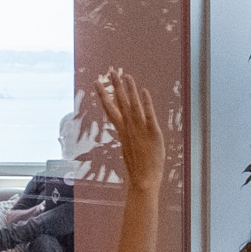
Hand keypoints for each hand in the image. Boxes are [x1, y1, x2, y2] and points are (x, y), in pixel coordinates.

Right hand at [97, 70, 164, 191]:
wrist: (143, 180)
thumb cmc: (137, 167)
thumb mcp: (128, 148)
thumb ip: (127, 135)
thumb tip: (125, 127)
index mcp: (122, 131)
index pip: (110, 109)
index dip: (104, 95)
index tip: (97, 83)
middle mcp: (129, 127)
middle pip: (120, 103)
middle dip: (115, 86)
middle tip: (110, 71)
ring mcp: (140, 130)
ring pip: (133, 105)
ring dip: (129, 90)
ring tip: (126, 75)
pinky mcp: (153, 133)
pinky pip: (149, 115)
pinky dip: (146, 103)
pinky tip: (144, 91)